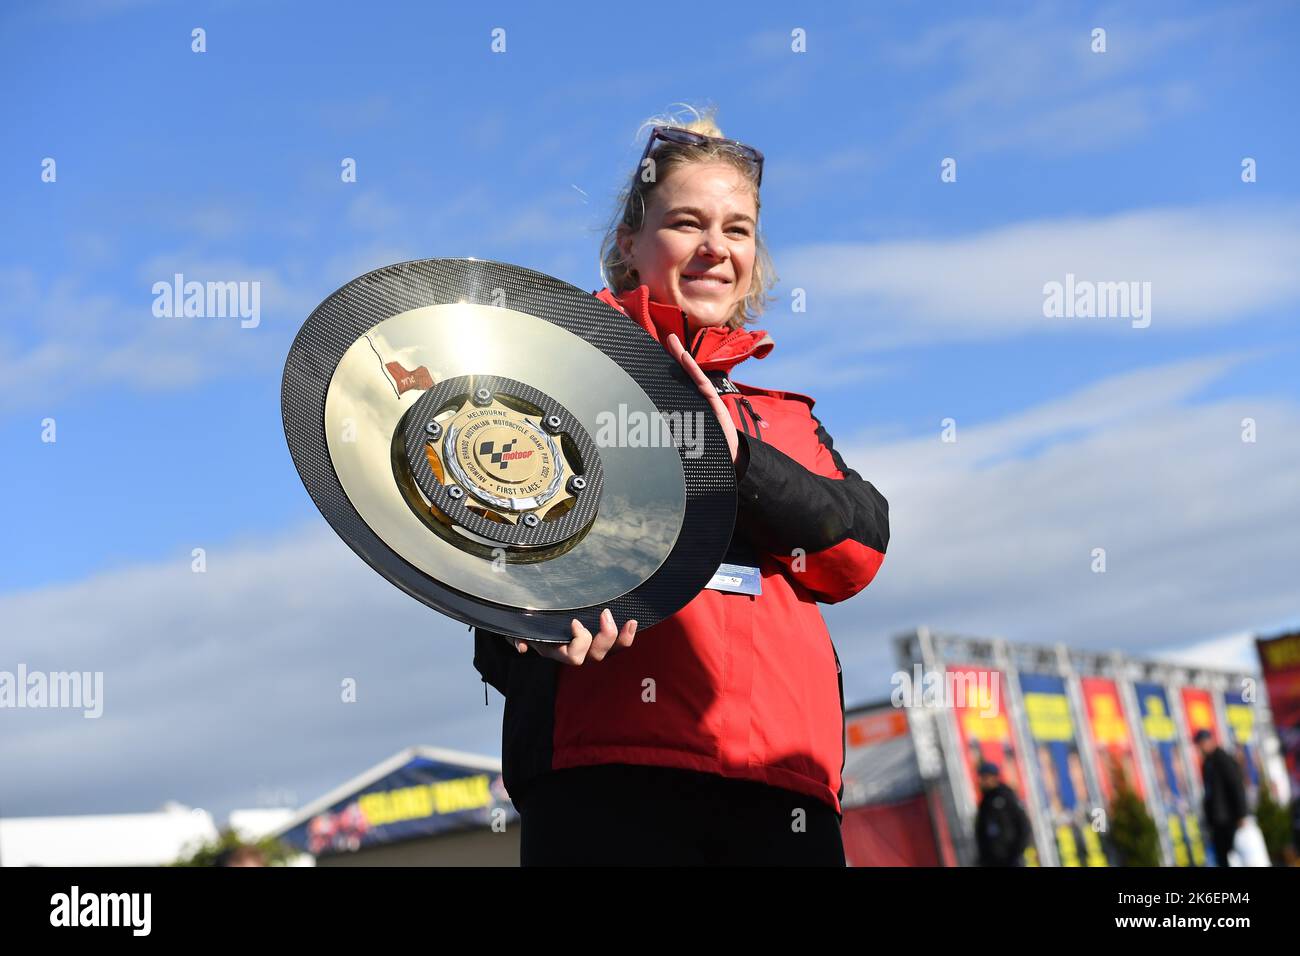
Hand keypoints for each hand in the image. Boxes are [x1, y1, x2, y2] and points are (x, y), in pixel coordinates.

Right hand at [510, 608, 636, 664]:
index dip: (579, 642)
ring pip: (609, 652)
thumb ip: (517, 637)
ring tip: (630, 622)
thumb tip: (521, 646)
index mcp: (556, 650)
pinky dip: (626, 636)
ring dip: (620, 639)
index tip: (575, 622)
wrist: (528, 617)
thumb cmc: (524, 622)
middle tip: (606, 614)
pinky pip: (615, 644)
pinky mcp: (597, 637)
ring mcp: (587, 646)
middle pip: (595, 656)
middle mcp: (573, 651)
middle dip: (605, 638)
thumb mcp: (517, 629)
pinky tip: (633, 623)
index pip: (573, 656)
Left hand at [665, 332, 737, 462]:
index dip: (675, 364)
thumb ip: (675, 425)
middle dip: (679, 355)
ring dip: (687, 362)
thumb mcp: (687, 433)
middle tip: (669, 337)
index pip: (683, 380)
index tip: (664, 348)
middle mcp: (703, 399)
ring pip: (696, 378)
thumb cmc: (707, 447)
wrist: (728, 460)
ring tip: (677, 346)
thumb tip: (649, 428)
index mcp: (695, 403)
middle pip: (689, 374)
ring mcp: (710, 402)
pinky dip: (696, 375)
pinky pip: (705, 389)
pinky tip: (688, 362)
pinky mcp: (716, 408)